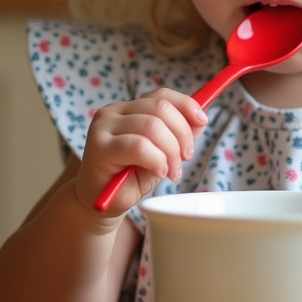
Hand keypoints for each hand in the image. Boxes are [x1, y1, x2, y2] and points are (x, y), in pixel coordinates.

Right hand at [75, 89, 206, 214]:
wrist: (99, 205)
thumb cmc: (129, 179)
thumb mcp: (161, 154)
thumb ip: (177, 135)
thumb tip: (199, 119)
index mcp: (128, 109)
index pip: (161, 95)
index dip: (186, 105)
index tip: (202, 121)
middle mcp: (112, 112)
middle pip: (160, 108)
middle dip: (181, 134)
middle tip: (185, 159)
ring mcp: (103, 127)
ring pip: (152, 126)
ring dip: (170, 151)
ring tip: (171, 171)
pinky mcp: (99, 147)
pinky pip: (139, 146)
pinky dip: (157, 160)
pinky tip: (156, 172)